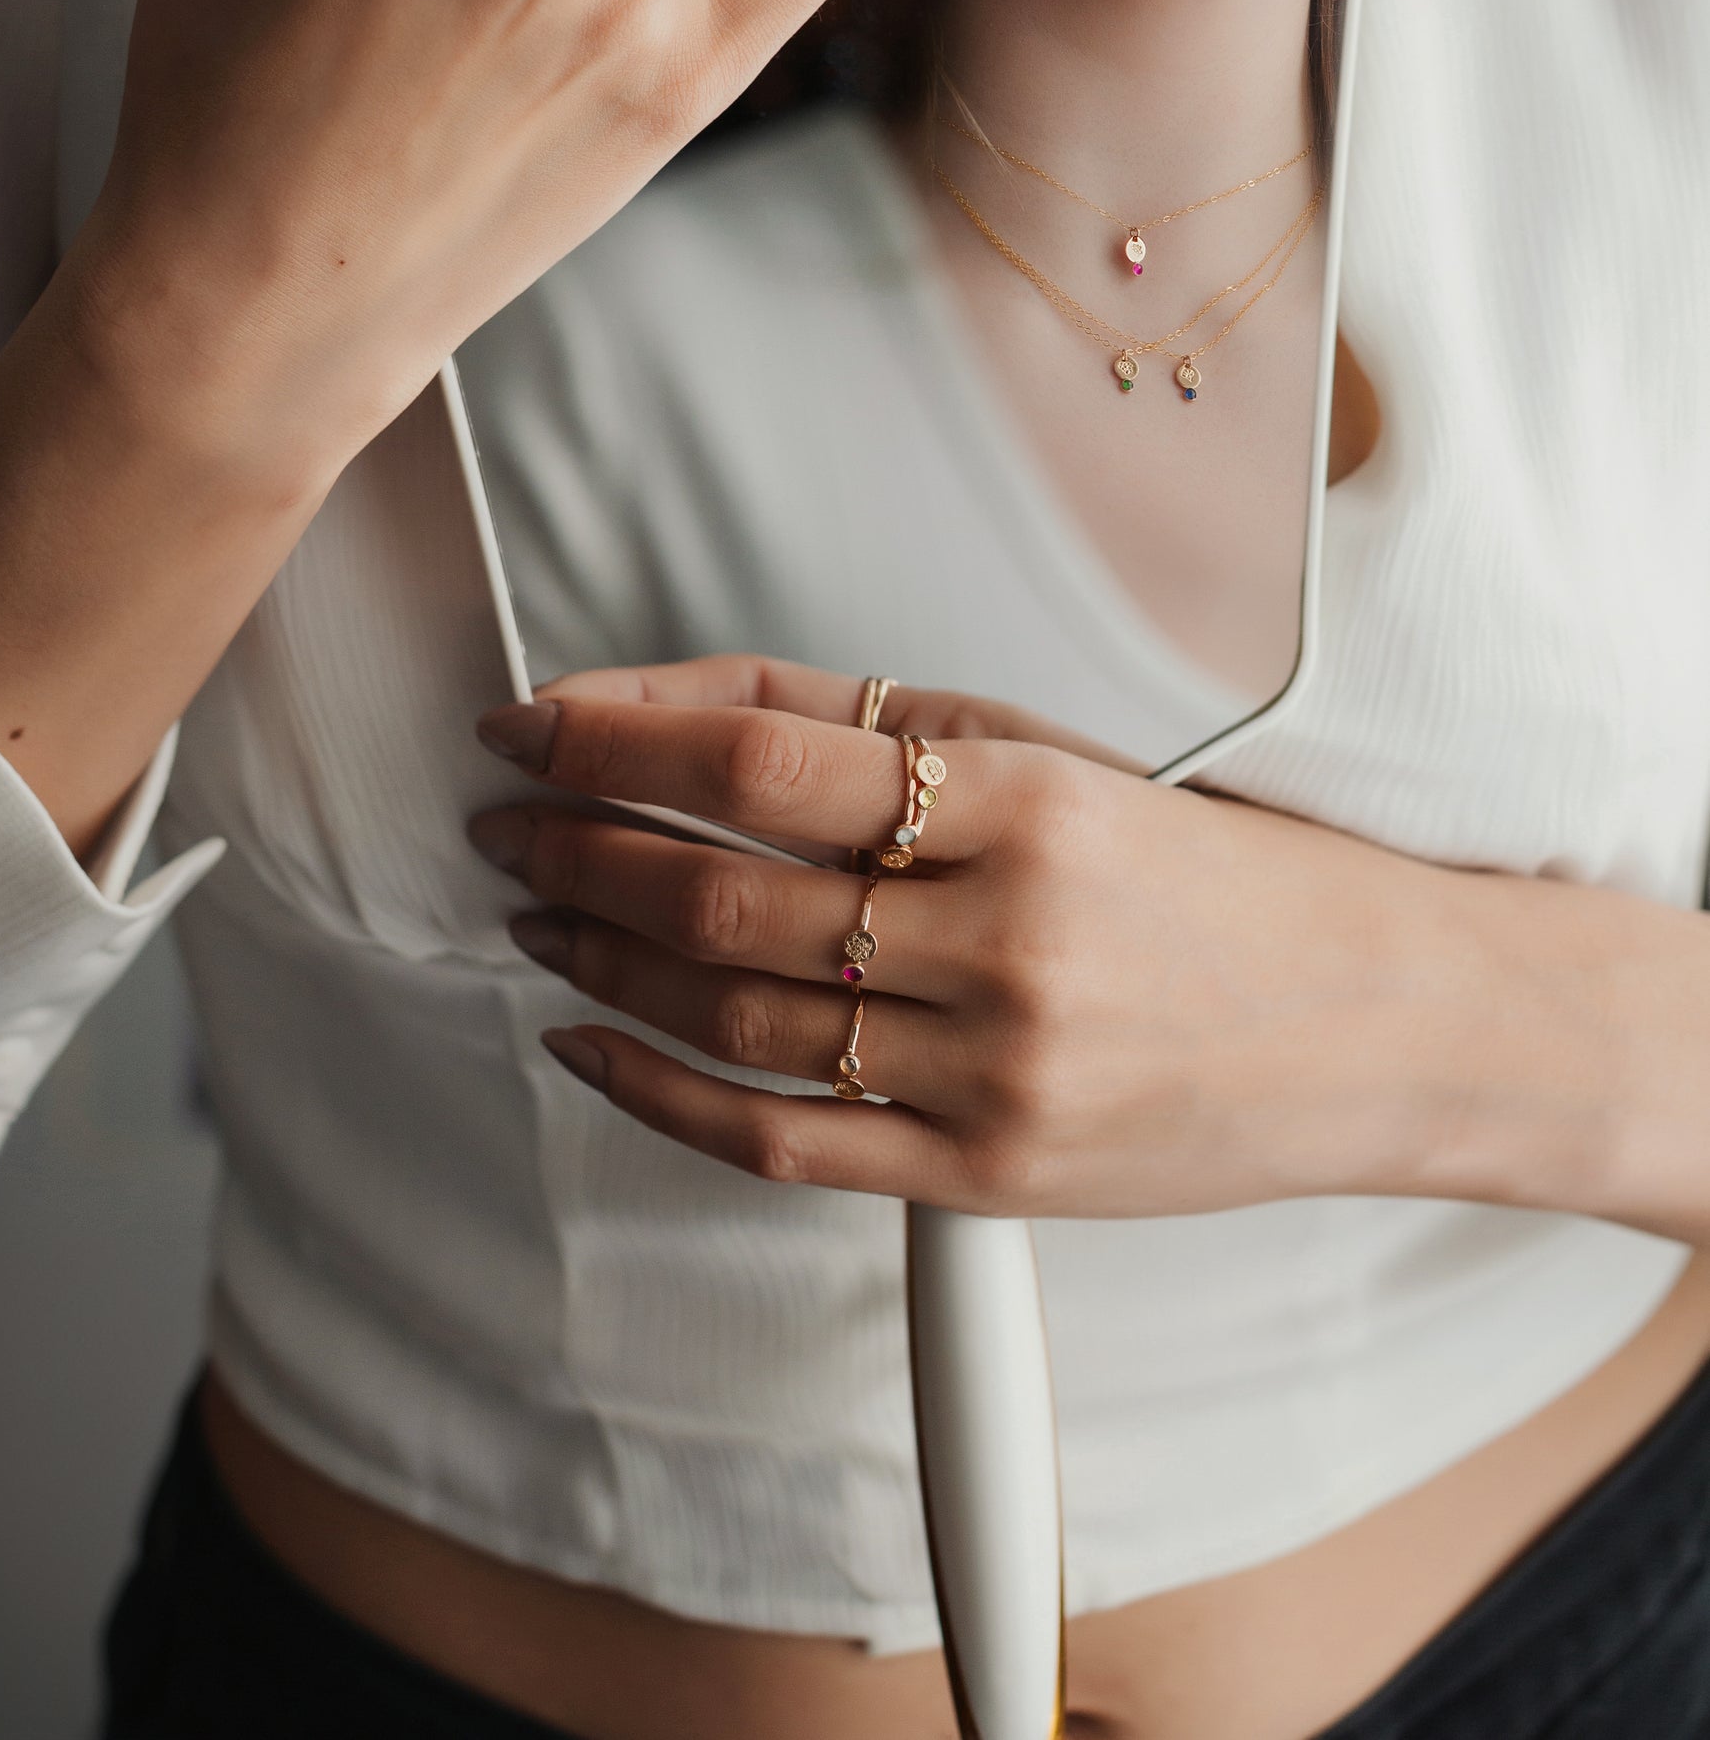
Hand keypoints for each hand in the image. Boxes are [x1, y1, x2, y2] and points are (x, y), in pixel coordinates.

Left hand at [469, 654, 1532, 1219]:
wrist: (1370, 1018)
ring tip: (537, 914)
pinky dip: (658, 1088)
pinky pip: (779, 1142)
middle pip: (726, 893)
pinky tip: (589, 1038)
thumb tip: (658, 701)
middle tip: (508, 820)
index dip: (614, 739)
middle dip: (580, 851)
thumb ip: (853, 714)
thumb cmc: (1194, 867)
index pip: (761, 760)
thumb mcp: (1045, 746)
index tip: (528, 724)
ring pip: (735, 1016)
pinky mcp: (987, 1177)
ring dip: (601, 959)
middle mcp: (1009, 940)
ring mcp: (996, 1072)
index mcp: (1026, 803)